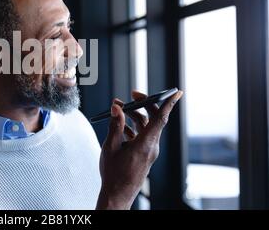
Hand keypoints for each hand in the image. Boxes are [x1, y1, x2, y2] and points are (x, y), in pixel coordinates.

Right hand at [96, 89, 182, 209]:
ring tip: (118, 109)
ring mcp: (149, 151)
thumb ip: (115, 125)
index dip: (168, 103)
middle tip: (132, 96)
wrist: (117, 194)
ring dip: (134, 116)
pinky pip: (143, 136)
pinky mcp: (145, 155)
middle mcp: (151, 147)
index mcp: (145, 144)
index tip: (176, 92)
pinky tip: (121, 126)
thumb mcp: (110, 147)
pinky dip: (133, 127)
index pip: (161, 118)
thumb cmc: (114, 174)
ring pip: (147, 127)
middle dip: (143, 105)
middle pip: (153, 119)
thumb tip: (117, 108)